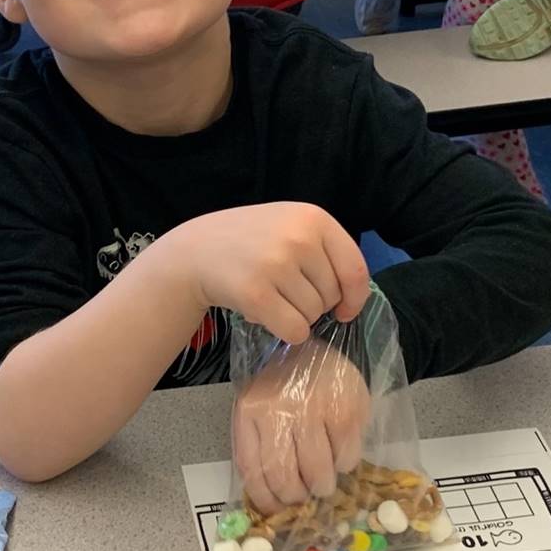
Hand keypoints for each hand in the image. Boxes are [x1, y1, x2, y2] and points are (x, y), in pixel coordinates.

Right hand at [168, 203, 369, 347]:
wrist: (194, 251)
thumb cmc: (250, 242)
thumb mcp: (290, 226)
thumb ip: (325, 252)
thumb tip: (352, 300)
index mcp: (314, 218)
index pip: (355, 269)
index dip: (354, 297)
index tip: (344, 309)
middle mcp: (298, 238)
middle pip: (333, 295)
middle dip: (316, 304)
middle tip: (286, 292)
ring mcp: (276, 264)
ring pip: (313, 315)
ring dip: (297, 317)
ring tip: (271, 296)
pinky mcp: (256, 293)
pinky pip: (295, 330)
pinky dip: (286, 332)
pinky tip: (266, 314)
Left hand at [233, 339, 370, 513]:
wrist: (313, 343)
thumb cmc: (282, 385)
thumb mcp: (258, 409)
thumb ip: (259, 448)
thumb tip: (271, 502)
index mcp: (250, 410)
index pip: (253, 470)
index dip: (266, 499)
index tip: (276, 509)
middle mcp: (279, 409)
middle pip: (286, 477)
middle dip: (297, 496)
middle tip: (305, 493)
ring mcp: (315, 407)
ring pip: (319, 472)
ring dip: (322, 484)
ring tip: (323, 476)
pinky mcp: (347, 408)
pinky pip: (347, 456)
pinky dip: (345, 463)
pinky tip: (339, 451)